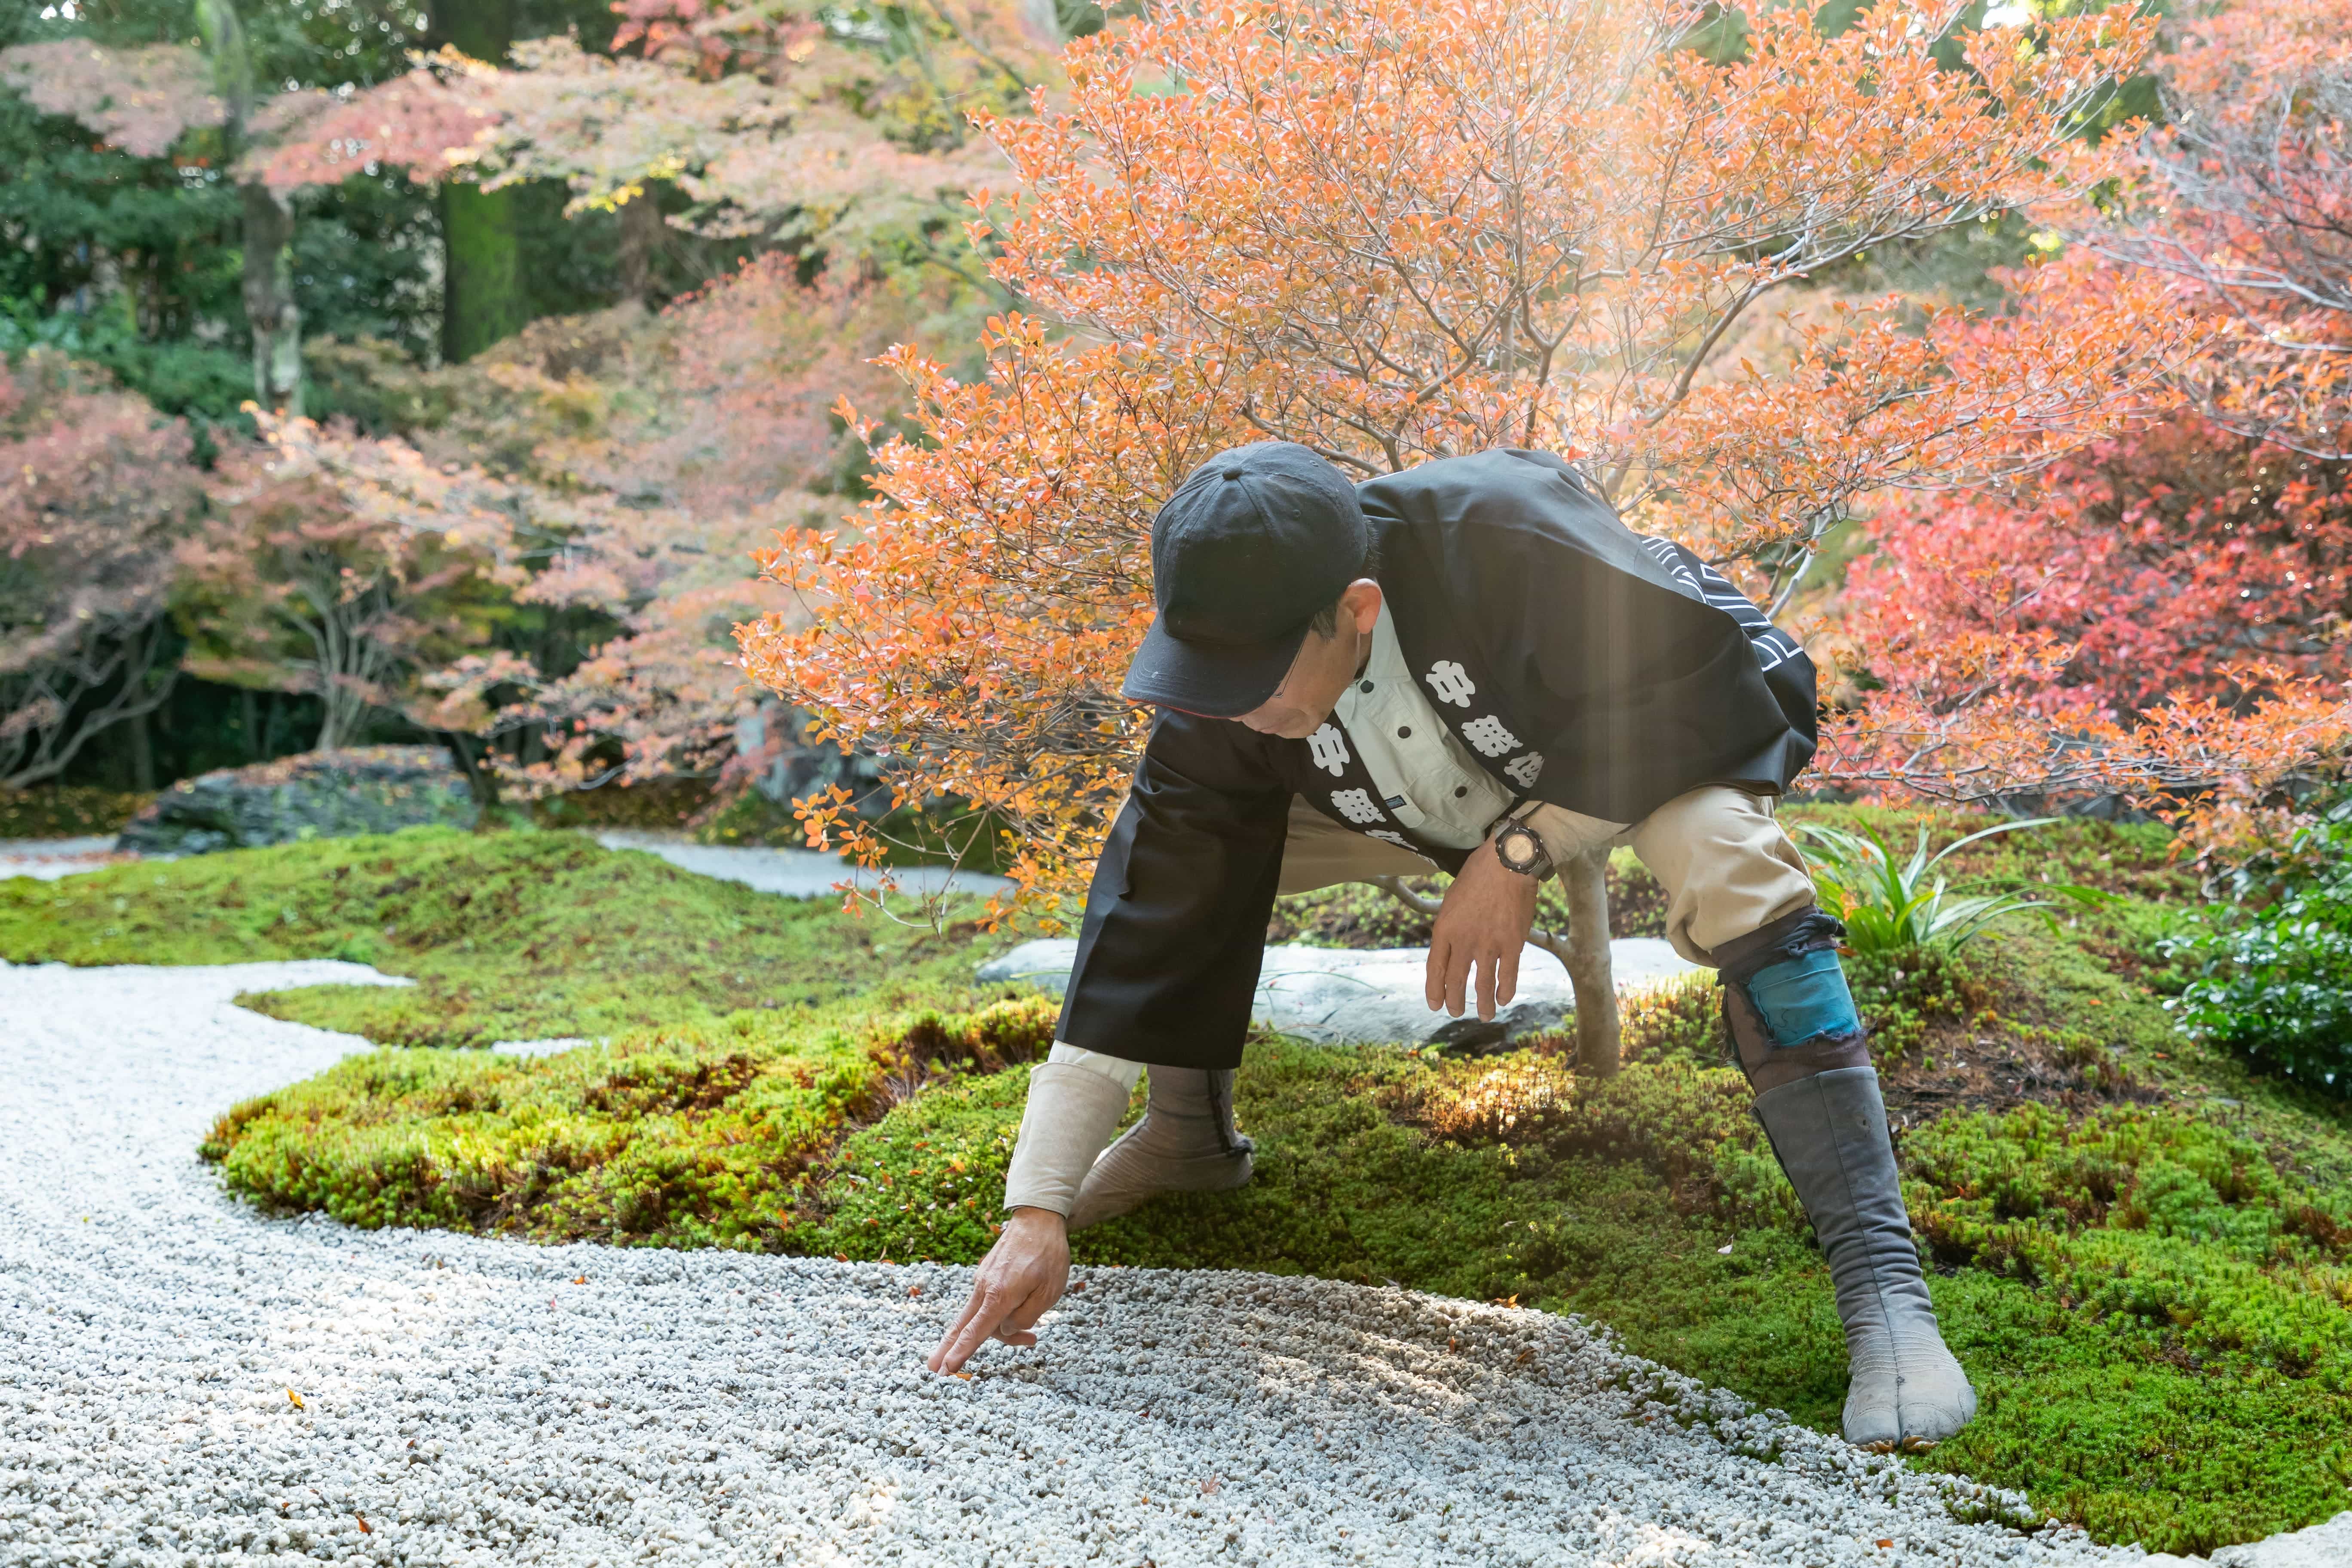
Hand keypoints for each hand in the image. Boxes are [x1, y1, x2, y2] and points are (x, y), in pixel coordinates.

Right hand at [928, 1206, 1070, 1373]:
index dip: (960, 1352)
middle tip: (933, 1368)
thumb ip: (1026, 1317)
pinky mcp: (986, 1276)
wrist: (1037, 1219)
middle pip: (963, 1325)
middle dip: (948, 1347)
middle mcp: (985, 1288)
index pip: (976, 1331)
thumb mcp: (1049, 1292)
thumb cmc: (1048, 1255)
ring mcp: (983, 1281)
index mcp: (1000, 1295)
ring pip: (980, 1316)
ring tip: (1032, 1338)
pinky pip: (986, 1304)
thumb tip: (1006, 1329)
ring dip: (999, 1333)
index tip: (945, 1368)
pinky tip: (1022, 1316)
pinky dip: (998, 1317)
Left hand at [1426, 835, 1542, 1019]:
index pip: (1435, 969)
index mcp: (1444, 929)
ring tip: (1484, 1016)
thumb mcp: (1451, 900)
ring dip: (1482, 1005)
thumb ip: (1449, 927)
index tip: (1435, 1005)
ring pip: (1483, 985)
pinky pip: (1508, 976)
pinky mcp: (1513, 944)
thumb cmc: (1477, 876)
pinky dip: (1505, 991)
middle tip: (1456, 1012)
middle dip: (1455, 1002)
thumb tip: (1449, 948)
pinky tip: (1503, 999)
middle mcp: (1464, 941)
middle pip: (1456, 981)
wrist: (1507, 863)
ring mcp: (1489, 945)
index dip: (1434, 991)